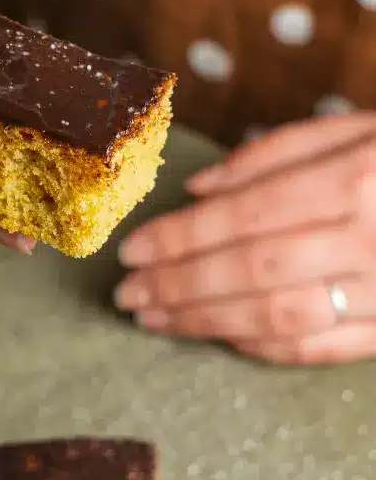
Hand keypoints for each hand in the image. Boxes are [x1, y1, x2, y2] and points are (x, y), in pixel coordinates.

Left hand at [114, 114, 375, 363]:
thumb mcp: (357, 130)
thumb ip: (279, 152)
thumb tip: (198, 190)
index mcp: (354, 180)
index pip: (245, 214)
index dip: (181, 236)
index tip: (131, 250)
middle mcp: (369, 240)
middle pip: (252, 270)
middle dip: (178, 284)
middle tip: (128, 293)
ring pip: (280, 317)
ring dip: (207, 322)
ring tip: (155, 319)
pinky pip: (322, 349)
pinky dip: (266, 348)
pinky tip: (222, 337)